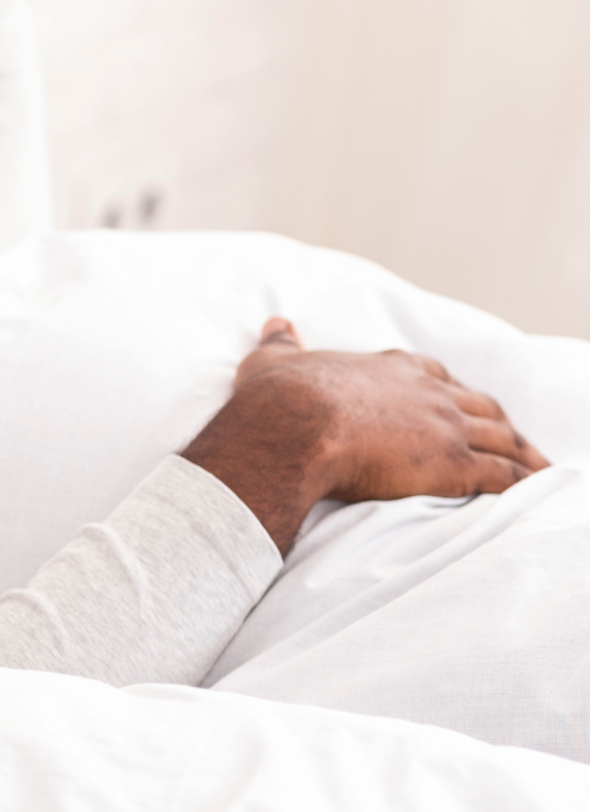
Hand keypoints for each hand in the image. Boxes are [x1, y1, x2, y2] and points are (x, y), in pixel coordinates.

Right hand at [181, 318, 548, 553]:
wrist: (295, 428)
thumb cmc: (281, 399)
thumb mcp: (274, 362)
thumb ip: (281, 343)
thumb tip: (276, 323)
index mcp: (391, 369)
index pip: (435, 376)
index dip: (451, 390)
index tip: (459, 400)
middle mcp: (428, 392)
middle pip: (478, 404)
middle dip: (498, 421)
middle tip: (511, 436)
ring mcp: (445, 426)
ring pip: (500, 437)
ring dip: (522, 451)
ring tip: (536, 465)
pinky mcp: (453, 464)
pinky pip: (500, 474)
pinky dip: (520, 480)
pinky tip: (531, 488)